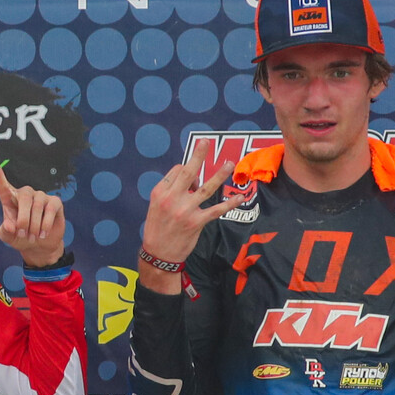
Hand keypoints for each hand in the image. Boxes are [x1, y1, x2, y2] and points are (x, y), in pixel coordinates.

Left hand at [0, 144, 65, 268]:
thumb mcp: (8, 237)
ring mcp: (41, 196)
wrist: (40, 247)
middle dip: (23, 220)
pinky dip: (45, 224)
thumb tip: (11, 224)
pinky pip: (50, 209)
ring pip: (37, 206)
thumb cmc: (20, 238)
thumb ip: (5, 231)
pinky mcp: (55, 202)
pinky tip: (43, 232)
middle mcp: (25, 193)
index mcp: (9, 197)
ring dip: (34, 225)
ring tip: (33, 236)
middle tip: (23, 235)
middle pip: (23, 197)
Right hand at [139, 157, 234, 283]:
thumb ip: (172, 191)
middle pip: (188, 171)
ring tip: (229, 163)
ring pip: (206, 187)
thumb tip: (193, 182)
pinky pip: (216, 209)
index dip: (186, 170)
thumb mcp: (156, 205)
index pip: (177, 171)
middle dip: (198, 155)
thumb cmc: (158, 228)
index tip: (191, 178)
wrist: (159, 253)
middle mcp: (172, 198)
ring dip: (220, 174)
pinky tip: (239, 198)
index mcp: (160, 192)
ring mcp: (186, 210)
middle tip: (206, 141)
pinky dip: (229, 203)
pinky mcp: (197, 222)